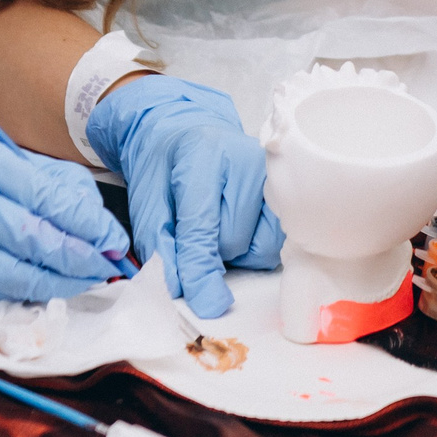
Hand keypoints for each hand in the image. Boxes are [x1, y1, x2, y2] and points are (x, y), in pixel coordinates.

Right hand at [0, 127, 129, 312]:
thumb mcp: (12, 166)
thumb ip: (59, 186)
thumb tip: (102, 227)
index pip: (45, 197)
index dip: (87, 223)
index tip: (114, 238)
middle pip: (34, 239)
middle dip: (80, 256)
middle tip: (108, 264)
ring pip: (21, 276)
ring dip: (65, 282)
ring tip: (91, 278)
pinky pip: (6, 293)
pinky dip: (39, 294)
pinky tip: (59, 287)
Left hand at [85, 73, 281, 318]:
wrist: (189, 132)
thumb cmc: (167, 166)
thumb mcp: (147, 200)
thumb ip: (160, 243)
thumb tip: (183, 289)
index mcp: (203, 156)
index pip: (202, 227)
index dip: (200, 269)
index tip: (207, 303)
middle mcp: (248, 162)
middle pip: (232, 242)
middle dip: (209, 251)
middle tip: (193, 223)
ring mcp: (275, 177)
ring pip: (258, 249)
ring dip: (233, 252)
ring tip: (217, 220)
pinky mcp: (290, 194)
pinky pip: (274, 246)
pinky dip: (252, 247)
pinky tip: (238, 222)